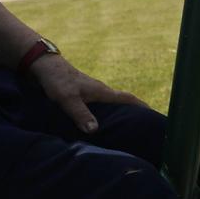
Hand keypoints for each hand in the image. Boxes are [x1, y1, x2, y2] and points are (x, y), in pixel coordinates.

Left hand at [28, 55, 147, 133]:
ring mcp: (92, 93)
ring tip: (126, 131)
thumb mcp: (67, 99)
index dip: (142, 107)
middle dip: (135, 114)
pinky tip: (101, 126)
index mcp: (102, 91)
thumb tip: (95, 130)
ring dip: (120, 115)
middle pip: (123, 103)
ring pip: (111, 106)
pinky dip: (106, 116)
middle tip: (145, 129)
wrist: (44, 66)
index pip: (128, 99)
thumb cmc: (57, 81)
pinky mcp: (83, 96)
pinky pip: (100, 107)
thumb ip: (80, 113)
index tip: (156, 116)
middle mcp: (101, 92)